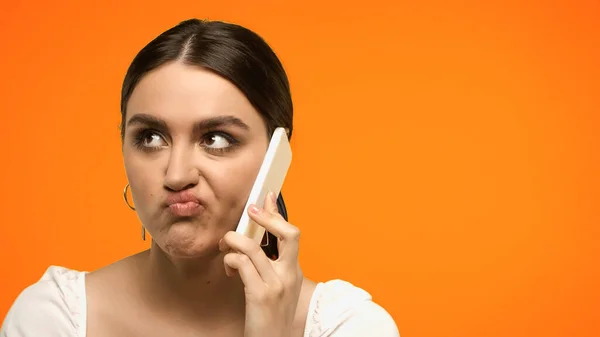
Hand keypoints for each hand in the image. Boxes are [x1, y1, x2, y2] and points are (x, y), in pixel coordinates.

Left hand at [219, 191, 303, 336]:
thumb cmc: (271, 318)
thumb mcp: (278, 289)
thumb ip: (271, 267)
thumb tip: (254, 244)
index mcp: (294, 272)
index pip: (291, 234)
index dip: (278, 212)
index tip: (267, 196)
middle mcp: (289, 275)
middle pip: (288, 233)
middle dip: (267, 217)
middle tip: (250, 212)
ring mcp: (276, 284)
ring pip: (252, 247)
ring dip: (233, 241)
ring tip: (226, 246)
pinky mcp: (260, 295)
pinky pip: (241, 264)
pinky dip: (230, 261)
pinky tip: (229, 270)